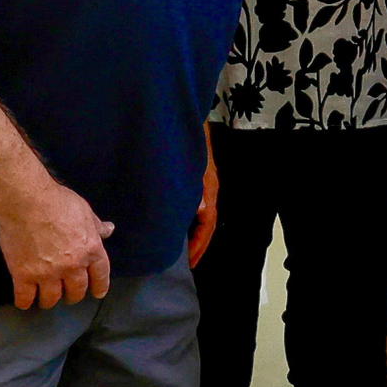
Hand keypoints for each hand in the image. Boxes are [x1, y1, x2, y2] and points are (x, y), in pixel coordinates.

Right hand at [0, 183, 114, 309]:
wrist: (28, 202)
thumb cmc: (59, 203)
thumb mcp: (85, 212)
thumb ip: (96, 226)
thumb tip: (109, 230)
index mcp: (91, 249)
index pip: (101, 274)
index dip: (100, 286)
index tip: (98, 293)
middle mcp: (72, 266)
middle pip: (77, 290)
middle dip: (74, 295)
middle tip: (69, 295)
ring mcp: (48, 273)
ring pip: (52, 298)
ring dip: (50, 300)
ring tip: (47, 300)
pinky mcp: (24, 275)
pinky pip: (25, 297)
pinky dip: (25, 302)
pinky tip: (24, 303)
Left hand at [186, 148, 217, 268]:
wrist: (186, 122)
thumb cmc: (188, 143)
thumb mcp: (192, 165)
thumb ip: (197, 187)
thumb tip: (201, 211)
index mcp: (210, 190)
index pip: (208, 224)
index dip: (200, 244)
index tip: (190, 262)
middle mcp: (208, 191)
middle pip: (208, 224)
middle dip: (198, 245)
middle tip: (187, 264)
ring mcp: (202, 188)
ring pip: (202, 217)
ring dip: (194, 235)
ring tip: (182, 252)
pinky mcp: (194, 184)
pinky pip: (194, 208)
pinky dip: (189, 223)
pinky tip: (177, 228)